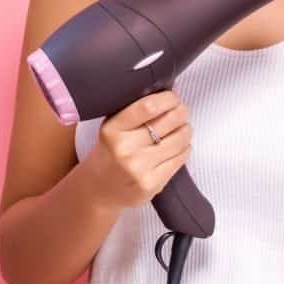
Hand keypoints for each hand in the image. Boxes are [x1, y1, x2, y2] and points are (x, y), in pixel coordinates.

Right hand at [82, 90, 192, 210]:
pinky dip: (185, 148)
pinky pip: (180, 158)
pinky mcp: (152, 184)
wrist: (98, 192)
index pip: (148, 107)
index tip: (172, 97)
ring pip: (179, 140)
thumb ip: (137, 110)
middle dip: (181, 112)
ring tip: (182, 128)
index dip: (167, 99)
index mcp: (112, 130)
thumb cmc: (110, 154)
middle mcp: (125, 149)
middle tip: (181, 111)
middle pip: (169, 121)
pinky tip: (179, 146)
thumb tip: (172, 92)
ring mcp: (139, 168)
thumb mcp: (113, 128)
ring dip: (186, 130)